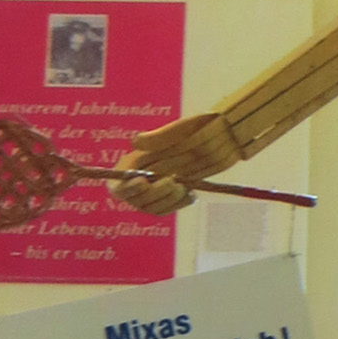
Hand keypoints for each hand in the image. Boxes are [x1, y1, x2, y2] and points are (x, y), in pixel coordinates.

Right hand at [110, 113, 241, 214]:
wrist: (219, 138)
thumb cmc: (195, 130)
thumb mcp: (176, 130)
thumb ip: (155, 138)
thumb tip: (135, 142)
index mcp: (131, 163)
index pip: (119, 185)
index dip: (127, 187)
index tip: (142, 182)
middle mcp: (139, 180)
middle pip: (137, 200)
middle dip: (153, 193)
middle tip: (171, 182)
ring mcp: (154, 190)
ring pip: (153, 207)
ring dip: (167, 200)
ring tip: (182, 187)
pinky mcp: (169, 197)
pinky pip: (168, 208)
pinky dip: (178, 204)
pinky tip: (191, 195)